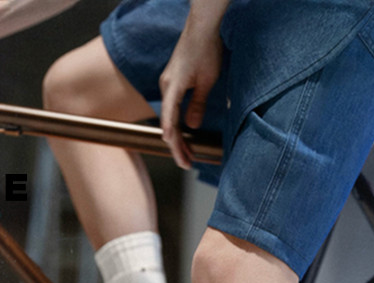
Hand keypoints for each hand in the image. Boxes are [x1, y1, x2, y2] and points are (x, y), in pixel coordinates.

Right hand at [158, 15, 223, 168]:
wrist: (201, 28)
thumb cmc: (206, 50)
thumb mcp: (207, 81)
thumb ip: (198, 104)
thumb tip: (191, 126)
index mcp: (173, 86)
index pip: (171, 118)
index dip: (173, 138)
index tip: (176, 154)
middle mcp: (166, 86)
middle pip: (169, 122)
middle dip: (177, 145)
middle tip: (186, 164)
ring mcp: (168, 84)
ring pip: (171, 117)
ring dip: (179, 137)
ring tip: (187, 156)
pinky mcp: (173, 82)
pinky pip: (173, 108)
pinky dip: (178, 124)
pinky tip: (185, 135)